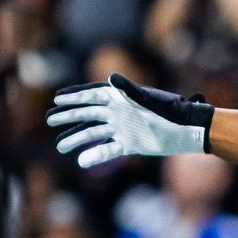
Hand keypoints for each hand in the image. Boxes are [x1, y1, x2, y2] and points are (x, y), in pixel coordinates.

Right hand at [46, 74, 213, 167]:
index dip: (75, 96)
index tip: (56, 99)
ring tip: (60, 146)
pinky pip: (108, 150)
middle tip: (50, 120)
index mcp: (121, 98)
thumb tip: (111, 76)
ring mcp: (123, 129)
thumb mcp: (149, 99)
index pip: (93, 95)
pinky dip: (95, 155)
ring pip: (94, 133)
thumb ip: (129, 89)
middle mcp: (119, 113)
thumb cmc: (171, 110)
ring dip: (77, 138)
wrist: (187, 130)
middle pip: (88, 113)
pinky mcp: (129, 144)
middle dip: (69, 116)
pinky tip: (82, 161)